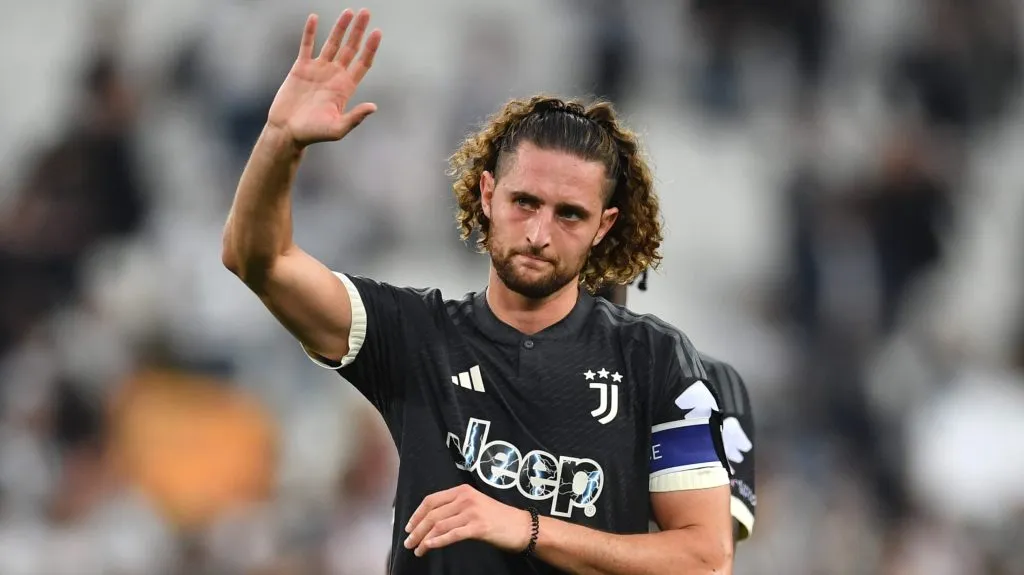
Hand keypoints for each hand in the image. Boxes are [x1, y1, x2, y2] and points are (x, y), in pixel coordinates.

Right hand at [267, 8, 381, 146]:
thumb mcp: (337, 128)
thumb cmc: (313, 134)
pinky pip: (306, 45)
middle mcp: (334, 75)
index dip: (370, 48)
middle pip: (350, 48)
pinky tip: (315, 18)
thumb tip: (373, 107)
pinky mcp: (300, 68)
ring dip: (340, 27)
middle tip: (366, 12)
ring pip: (332, 43)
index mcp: (345, 87)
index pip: (362, 63)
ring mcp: (318, 70)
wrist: (287, 131)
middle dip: (358, 31)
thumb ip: (355, 118)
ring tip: (349, 12)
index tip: (377, 32)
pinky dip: (310, 32)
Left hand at [403, 484, 532, 556]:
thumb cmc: (498, 518)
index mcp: (462, 490)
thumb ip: (456, 508)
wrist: (522, 526)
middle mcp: (465, 498)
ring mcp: (472, 512)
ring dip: (424, 539)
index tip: (409, 526)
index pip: (431, 500)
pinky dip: (437, 541)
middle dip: (416, 529)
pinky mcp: (478, 527)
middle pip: (432, 514)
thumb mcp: (475, 505)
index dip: (417, 514)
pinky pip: (452, 535)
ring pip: (439, 525)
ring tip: (417, 549)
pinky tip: (429, 547)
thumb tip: (432, 520)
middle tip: (408, 542)